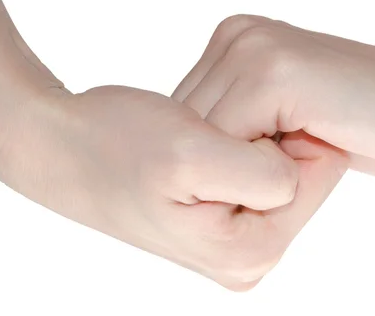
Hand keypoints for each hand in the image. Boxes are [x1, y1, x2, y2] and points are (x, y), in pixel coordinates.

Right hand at [0, 84, 333, 290]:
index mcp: (247, 251)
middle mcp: (246, 257)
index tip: (242, 118)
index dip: (285, 134)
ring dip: (248, 145)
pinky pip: (253, 175)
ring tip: (202, 138)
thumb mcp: (190, 154)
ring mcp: (233, 240)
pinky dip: (235, 150)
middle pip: (296, 182)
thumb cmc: (116, 145)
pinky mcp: (221, 220)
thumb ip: (262, 172)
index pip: (311, 180)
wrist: (63, 149)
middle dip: (267, 144)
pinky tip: (201, 144)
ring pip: (275, 174)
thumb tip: (296, 171)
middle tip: (213, 131)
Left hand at [173, 15, 374, 177]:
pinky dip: (263, 175)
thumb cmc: (362, 124)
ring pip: (204, 146)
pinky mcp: (276, 75)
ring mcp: (254, 50)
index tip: (271, 165)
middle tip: (293, 160)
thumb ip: (236, 122)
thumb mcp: (283, 120)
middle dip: (226, 169)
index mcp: (233, 41)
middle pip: (188, 133)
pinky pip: (231, 150)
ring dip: (247, 174)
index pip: (183, 121)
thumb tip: (187, 160)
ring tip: (309, 148)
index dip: (217, 162)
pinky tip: (316, 146)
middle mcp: (235, 36)